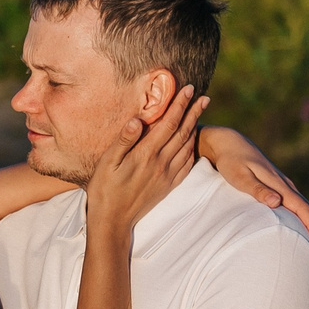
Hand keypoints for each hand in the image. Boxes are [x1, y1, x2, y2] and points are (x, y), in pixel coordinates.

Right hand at [86, 84, 207, 237]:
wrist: (113, 219)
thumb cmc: (104, 188)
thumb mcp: (107, 162)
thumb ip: (124, 140)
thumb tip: (138, 120)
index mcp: (146, 154)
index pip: (168, 124)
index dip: (179, 105)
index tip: (188, 89)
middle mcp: (161, 163)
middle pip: (183, 132)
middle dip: (193, 112)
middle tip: (203, 96)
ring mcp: (167, 175)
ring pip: (187, 146)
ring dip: (195, 127)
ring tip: (200, 113)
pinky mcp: (169, 185)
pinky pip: (187, 163)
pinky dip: (192, 148)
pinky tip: (193, 141)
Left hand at [202, 127, 308, 258]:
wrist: (231, 144)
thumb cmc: (232, 162)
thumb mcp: (240, 176)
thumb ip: (258, 190)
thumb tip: (277, 202)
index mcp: (279, 185)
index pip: (302, 209)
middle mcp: (286, 187)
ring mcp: (284, 188)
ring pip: (306, 211)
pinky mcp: (280, 189)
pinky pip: (298, 208)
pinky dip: (307, 221)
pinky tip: (307, 232)